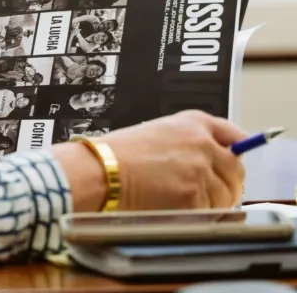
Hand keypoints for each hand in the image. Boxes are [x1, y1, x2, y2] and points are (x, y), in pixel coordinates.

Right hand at [53, 110, 247, 211]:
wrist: (101, 171)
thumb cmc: (115, 154)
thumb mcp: (156, 134)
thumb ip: (187, 144)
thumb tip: (209, 164)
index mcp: (192, 122)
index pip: (233, 135)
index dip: (238, 151)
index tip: (236, 161)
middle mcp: (202, 143)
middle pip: (236, 169)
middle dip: (227, 184)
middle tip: (211, 193)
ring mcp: (201, 170)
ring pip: (226, 195)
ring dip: (213, 203)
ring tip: (184, 203)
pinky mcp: (195, 196)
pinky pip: (211, 213)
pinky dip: (199, 217)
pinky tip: (178, 211)